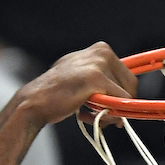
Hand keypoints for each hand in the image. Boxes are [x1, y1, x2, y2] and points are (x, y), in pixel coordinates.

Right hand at [16, 42, 136, 126]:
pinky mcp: (96, 79)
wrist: (34, 101)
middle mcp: (102, 52)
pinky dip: (108, 116)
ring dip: (111, 112)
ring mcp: (99, 64)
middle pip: (131, 84)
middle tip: (100, 115)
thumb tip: (125, 97)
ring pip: (125, 95)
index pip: (126, 74)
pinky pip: (118, 103)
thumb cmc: (55, 93)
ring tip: (88, 115)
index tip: (112, 107)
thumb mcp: (80, 75)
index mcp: (100, 49)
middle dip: (119, 104)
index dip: (121, 95)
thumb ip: (101, 79)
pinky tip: (85, 116)